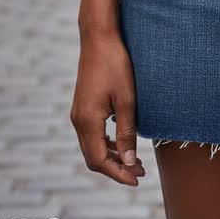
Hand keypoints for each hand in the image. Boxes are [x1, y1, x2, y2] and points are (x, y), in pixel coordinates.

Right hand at [70, 30, 146, 185]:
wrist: (99, 38)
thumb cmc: (116, 65)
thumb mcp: (127, 100)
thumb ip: (126, 133)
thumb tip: (129, 162)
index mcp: (87, 121)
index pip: (99, 161)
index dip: (118, 173)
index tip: (137, 180)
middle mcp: (78, 120)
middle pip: (93, 157)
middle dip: (116, 168)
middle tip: (141, 172)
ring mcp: (78, 113)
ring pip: (92, 147)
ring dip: (112, 156)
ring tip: (135, 161)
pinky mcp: (82, 106)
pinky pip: (92, 134)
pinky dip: (106, 144)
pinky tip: (122, 142)